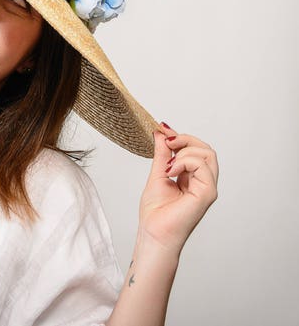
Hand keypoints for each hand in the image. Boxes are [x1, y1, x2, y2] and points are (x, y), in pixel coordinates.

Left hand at [137, 123, 218, 252]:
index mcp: (193, 178)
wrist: (154, 233)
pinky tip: (171, 171)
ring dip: (184, 151)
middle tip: (167, 142)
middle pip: (206, 149)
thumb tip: (161, 133)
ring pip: (207, 154)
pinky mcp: (208, 193)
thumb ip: (162, 154)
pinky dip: (185, 161)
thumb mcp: (157, 174)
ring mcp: (208, 188)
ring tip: (168, 165)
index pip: (196, 150)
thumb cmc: (156, 213)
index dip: (181, 137)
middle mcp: (204, 182)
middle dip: (185, 139)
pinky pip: (202, 166)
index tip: (162, 129)